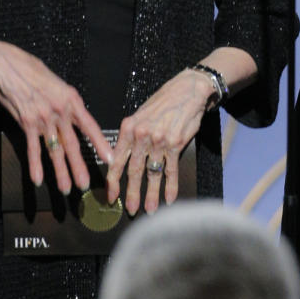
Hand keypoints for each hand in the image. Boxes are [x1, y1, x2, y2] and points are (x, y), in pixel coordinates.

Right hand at [0, 41, 111, 194]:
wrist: (9, 65)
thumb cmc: (32, 72)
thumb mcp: (58, 84)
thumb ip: (66, 103)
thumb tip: (73, 118)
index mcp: (71, 100)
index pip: (90, 126)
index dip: (100, 144)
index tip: (110, 159)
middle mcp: (60, 112)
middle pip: (73, 144)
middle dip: (80, 167)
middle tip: (86, 184)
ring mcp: (43, 119)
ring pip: (55, 150)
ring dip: (60, 172)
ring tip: (66, 188)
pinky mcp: (27, 123)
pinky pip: (33, 148)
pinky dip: (35, 165)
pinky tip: (38, 180)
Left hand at [107, 69, 210, 214]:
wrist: (187, 89)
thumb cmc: (164, 102)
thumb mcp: (141, 115)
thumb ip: (132, 136)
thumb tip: (123, 158)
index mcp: (129, 128)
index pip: (117, 160)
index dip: (113, 181)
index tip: (111, 196)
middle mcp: (142, 136)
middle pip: (134, 171)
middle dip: (131, 193)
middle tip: (130, 209)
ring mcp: (159, 141)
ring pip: (152, 173)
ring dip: (151, 194)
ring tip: (150, 209)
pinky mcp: (176, 144)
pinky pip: (171, 170)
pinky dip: (170, 186)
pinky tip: (169, 198)